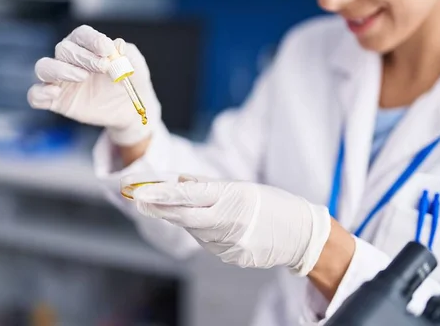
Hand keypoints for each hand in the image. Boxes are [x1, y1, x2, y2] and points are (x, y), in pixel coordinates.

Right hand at [27, 25, 160, 145]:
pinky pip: (35, 95)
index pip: (81, 35)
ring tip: (83, 77)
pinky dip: (40, 93)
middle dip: (82, 57)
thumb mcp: (136, 67)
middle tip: (104, 67)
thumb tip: (118, 44)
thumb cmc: (130, 82)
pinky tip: (55, 93)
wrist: (130, 111)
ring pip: (44, 67)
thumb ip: (128, 55)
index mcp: (87, 47)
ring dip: (60, 69)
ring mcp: (59, 80)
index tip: (107, 49)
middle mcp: (69, 60)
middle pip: (63, 49)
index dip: (92, 39)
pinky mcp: (55, 101)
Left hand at [133, 176, 331, 274]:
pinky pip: (208, 242)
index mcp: (233, 198)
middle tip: (138, 200)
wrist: (302, 236)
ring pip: (195, 230)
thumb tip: (180, 181)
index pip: (189, 196)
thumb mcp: (244, 186)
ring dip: (185, 219)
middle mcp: (228, 222)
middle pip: (184, 216)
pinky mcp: (231, 257)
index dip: (162, 194)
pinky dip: (203, 231)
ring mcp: (229, 243)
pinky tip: (213, 224)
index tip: (140, 192)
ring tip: (192, 208)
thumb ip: (209, 186)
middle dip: (158, 208)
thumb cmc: (275, 205)